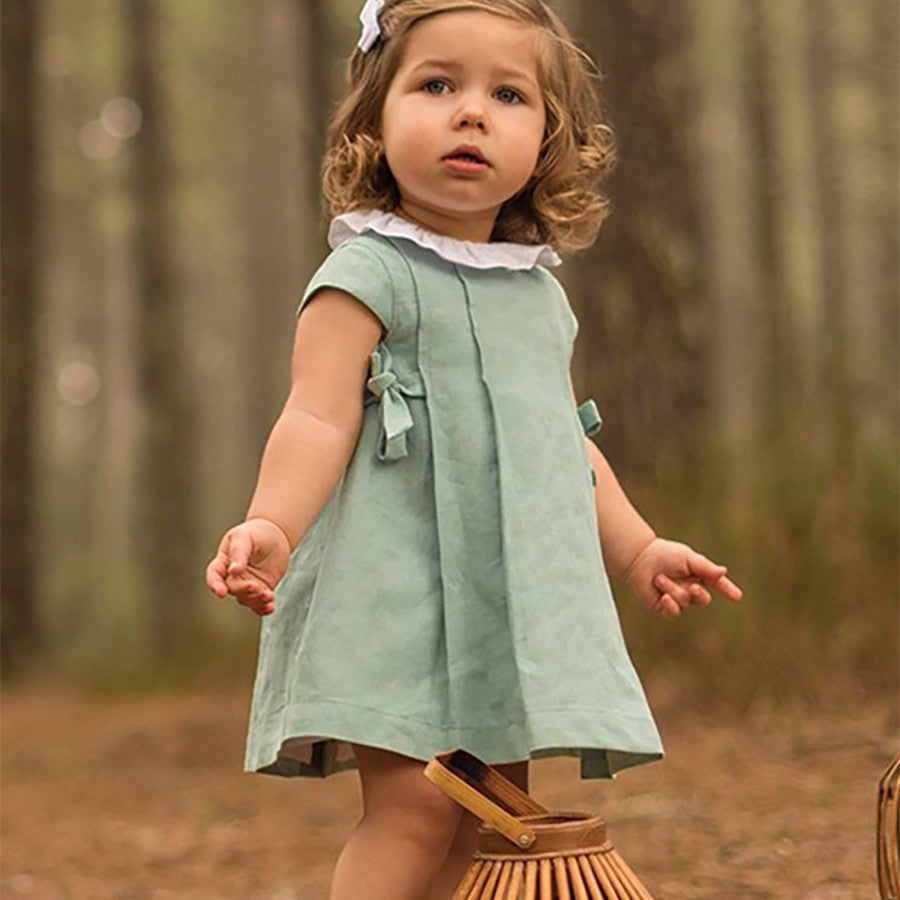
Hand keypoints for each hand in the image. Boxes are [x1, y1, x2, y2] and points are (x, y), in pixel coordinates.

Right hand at [205, 518, 291, 616]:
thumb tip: (233, 571)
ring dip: (256, 600)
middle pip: (232, 589)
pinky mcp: (261, 590)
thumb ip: (239, 553)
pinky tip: (270, 607)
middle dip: (243, 591)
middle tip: (256, 586)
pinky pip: (259, 605)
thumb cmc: (255, 533)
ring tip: (269, 595)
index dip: (215, 585)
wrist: (275, 536)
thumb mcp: (244, 537)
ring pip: (246, 599)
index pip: (214, 576)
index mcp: (223, 563)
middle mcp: (232, 577)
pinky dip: (263, 608)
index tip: (221, 592)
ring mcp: (246, 585)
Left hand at [623, 537, 742, 618]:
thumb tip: (723, 572)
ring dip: (672, 589)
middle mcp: (689, 588)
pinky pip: (673, 613)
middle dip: (699, 594)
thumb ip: (705, 567)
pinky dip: (670, 605)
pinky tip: (663, 597)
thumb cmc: (665, 555)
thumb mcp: (687, 558)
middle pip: (703, 599)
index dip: (727, 590)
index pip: (717, 584)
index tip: (737, 596)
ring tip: (659, 578)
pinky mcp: (664, 608)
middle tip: (693, 586)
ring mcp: (677, 599)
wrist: (639, 559)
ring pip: (684, 602)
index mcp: (698, 575)